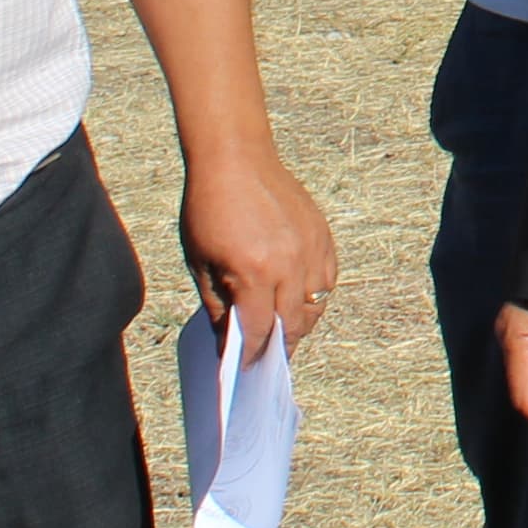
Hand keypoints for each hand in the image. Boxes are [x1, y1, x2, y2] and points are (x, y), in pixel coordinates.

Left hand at [181, 144, 337, 351]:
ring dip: (301, 323)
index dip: (252, 354)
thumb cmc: (208, 209)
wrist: (235, 158)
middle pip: (293, 324)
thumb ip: (217, 304)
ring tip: (284, 330)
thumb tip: (228, 338)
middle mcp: (289, 265)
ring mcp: (310, 249)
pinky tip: (299, 297)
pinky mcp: (322, 235)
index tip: (245, 369)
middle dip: (280, 346)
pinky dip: (316, 295)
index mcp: (253, 272)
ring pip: (317, 305)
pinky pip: (328, 279)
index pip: (260, 331)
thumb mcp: (199, 262)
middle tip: (267, 357)